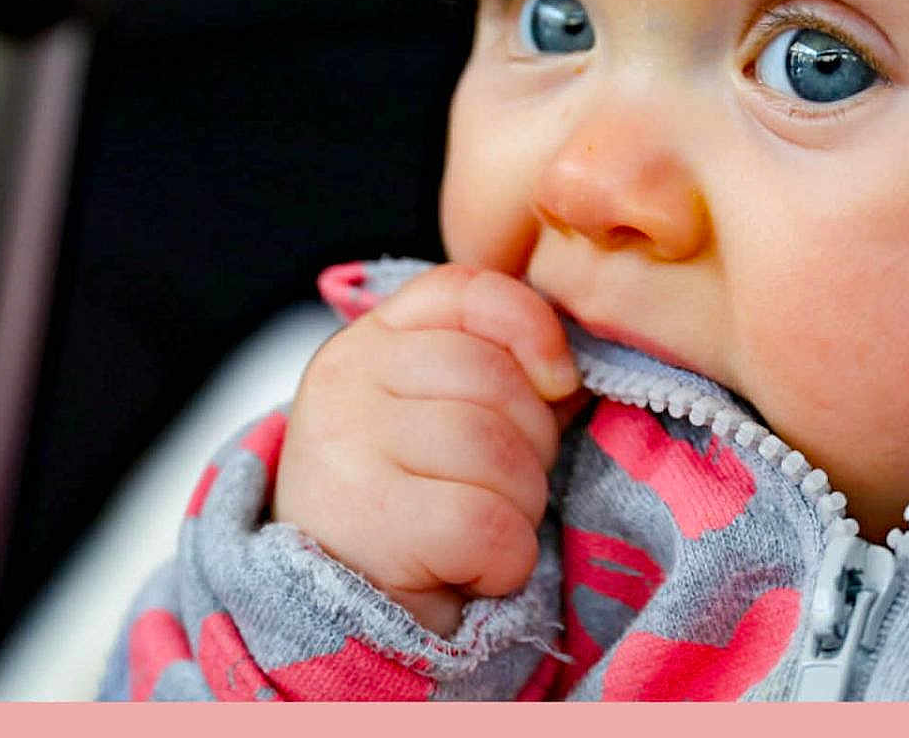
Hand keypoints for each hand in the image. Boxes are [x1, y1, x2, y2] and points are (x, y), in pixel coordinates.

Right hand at [272, 263, 582, 635]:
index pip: (466, 291)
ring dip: (520, 505)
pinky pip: (486, 523)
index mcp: (370, 340)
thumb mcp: (442, 418)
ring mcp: (346, 447)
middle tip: (500, 488)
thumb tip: (572, 369)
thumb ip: (500, 374)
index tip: (559, 381)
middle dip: (532, 443)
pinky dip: (505, 559)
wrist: (336, 617)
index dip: (532, 326)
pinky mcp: (366, 522)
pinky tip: (472, 570)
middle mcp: (346, 380)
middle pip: (495, 378)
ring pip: (497, 451)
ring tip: (482, 531)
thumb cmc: (412, 505)